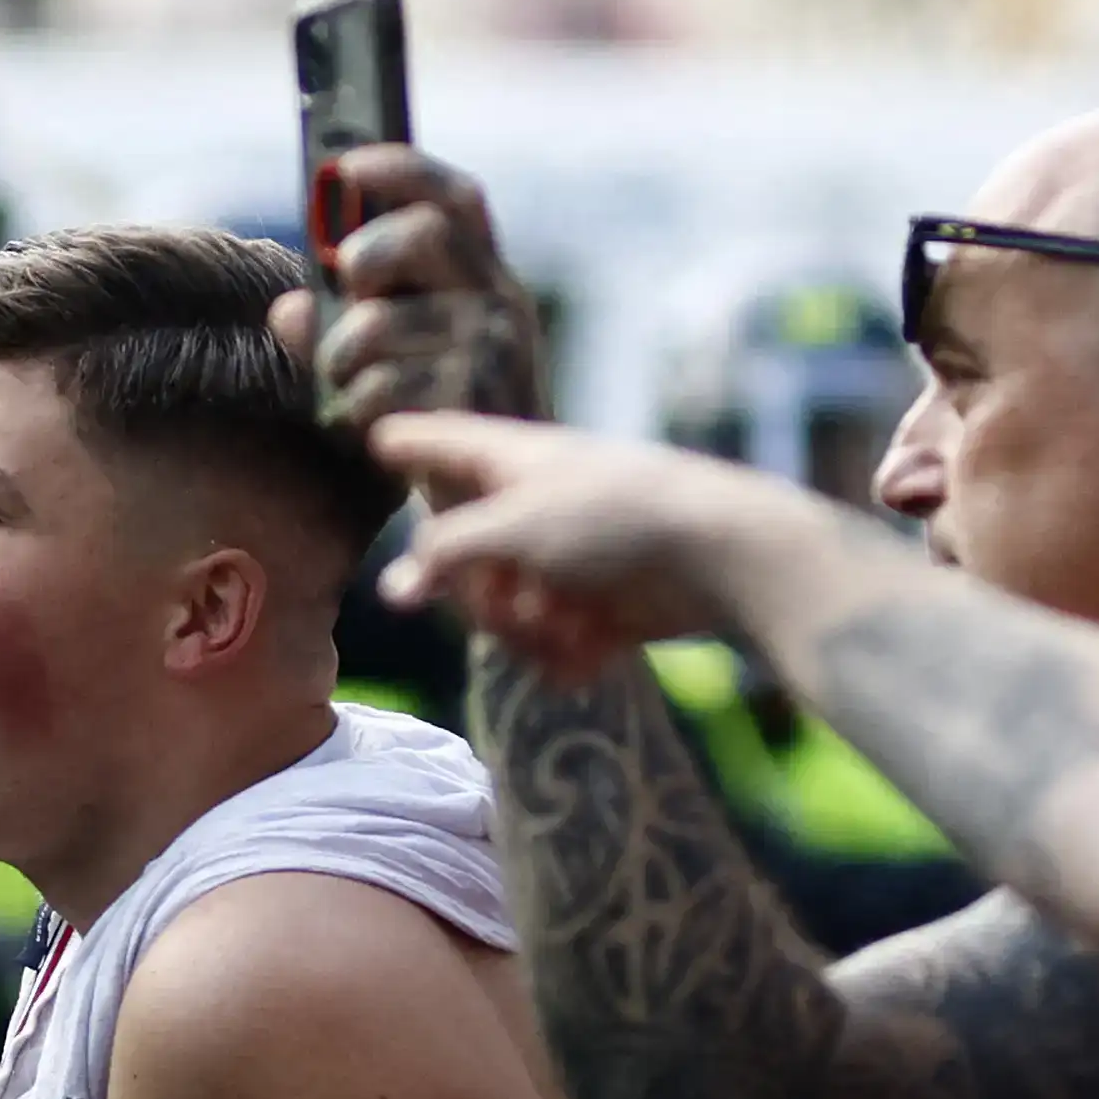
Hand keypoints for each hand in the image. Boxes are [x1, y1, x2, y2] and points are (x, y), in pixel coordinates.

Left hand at [285, 144, 548, 430]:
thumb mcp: (388, 357)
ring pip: (382, 321)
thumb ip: (338, 322)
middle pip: (425, 233)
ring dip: (340, 357)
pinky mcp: (476, 399)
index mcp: (484, 277)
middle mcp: (499, 301)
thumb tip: (286, 308)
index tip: (345, 166)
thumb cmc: (434, 418)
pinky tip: (366, 425)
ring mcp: (495, 348)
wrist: (490, 506)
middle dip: (365, 254)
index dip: (402, 169)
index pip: (456, 198)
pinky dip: (355, 406)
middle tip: (343, 285)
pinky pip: (384, 384)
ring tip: (344, 383)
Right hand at [369, 410, 784, 677]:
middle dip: (484, 598)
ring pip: (504, 612)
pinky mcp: (597, 607)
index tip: (374, 442)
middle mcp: (531, 508)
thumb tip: (393, 589)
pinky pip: (550, 644)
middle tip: (516, 605)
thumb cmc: (615, 516)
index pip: (436, 441)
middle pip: (460, 561)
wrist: (723, 558)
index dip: (403, 444)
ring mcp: (563, 560)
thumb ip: (446, 554)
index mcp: (508, 461)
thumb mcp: (514, 525)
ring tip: (570, 630)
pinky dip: (567, 655)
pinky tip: (594, 657)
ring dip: (529, 633)